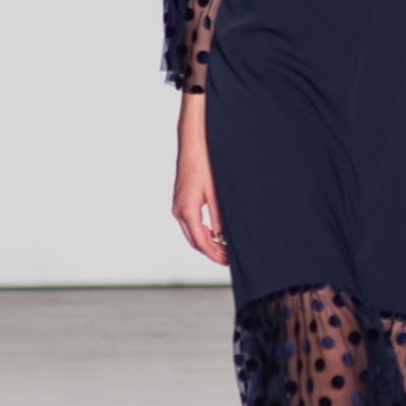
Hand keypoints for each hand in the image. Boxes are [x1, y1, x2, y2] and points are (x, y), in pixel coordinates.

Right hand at [172, 96, 228, 264]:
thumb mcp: (216, 192)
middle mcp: (179, 210)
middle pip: (194, 240)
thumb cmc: (205, 163)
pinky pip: (190, 223)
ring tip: (224, 249)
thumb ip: (219, 216)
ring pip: (191, 233)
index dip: (214, 254)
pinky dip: (202, 232)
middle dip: (210, 252)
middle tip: (227, 259)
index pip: (201, 241)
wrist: (192, 144)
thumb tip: (223, 235)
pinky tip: (215, 234)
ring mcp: (178, 206)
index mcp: (188, 210)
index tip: (226, 262)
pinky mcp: (181, 200)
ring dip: (206, 242)